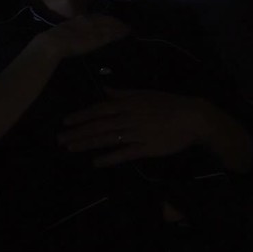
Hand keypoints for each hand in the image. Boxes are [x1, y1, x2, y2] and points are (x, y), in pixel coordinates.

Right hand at [36, 15, 129, 59]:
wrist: (54, 42)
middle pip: (104, 19)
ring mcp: (93, 29)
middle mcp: (88, 21)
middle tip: (123, 23)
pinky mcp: (97, 37)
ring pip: (110, 25)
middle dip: (114, 21)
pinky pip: (111, 34)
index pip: (95, 17)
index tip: (110, 20)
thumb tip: (70, 33)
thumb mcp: (62, 31)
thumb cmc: (53, 39)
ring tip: (127, 28)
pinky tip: (126, 32)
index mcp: (78, 19)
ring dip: (119, 26)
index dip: (103, 18)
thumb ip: (69, 30)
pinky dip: (119, 32)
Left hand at [58, 88, 216, 166]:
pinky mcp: (145, 148)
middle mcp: (127, 118)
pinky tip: (96, 162)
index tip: (65, 121)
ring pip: (107, 139)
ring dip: (87, 144)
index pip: (98, 110)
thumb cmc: (167, 103)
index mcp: (126, 104)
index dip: (81, 116)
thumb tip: (103, 89)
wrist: (192, 117)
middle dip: (78, 132)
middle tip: (60, 139)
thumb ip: (122, 93)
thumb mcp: (143, 93)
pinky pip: (124, 154)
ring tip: (71, 148)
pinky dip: (110, 158)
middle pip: (98, 126)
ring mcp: (135, 134)